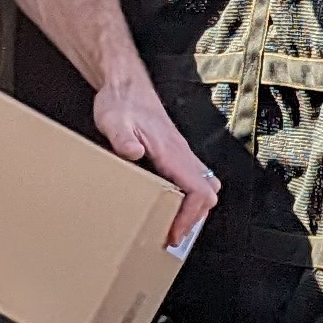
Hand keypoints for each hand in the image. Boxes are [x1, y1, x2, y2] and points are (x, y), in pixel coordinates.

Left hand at [92, 74, 221, 248]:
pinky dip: (188, 199)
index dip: (190, 217)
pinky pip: (193, 181)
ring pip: (204, 188)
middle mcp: (183, 155)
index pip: (198, 191)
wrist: (124, 86)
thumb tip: (133, 152)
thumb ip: (123, 138)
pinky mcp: (176, 154)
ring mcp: (182, 155)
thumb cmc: (121, 104)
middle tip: (173, 236)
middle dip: (194, 219)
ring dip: (193, 210)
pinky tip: (169, 205)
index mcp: (173, 152)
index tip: (174, 232)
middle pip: (208, 194)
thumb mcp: (114, 121)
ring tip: (173, 226)